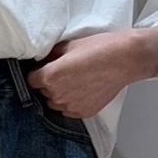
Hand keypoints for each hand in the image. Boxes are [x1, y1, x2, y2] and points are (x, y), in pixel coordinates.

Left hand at [25, 31, 147, 118]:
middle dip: (49, 83)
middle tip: (65, 72)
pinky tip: (84, 89)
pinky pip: (69, 110)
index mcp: (50, 76)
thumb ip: (52, 56)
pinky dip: (73, 102)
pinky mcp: (83, 113)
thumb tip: (45, 60)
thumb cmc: (100, 49)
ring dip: (60, 94)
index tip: (44, 69)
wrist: (126, 59)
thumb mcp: (69, 45)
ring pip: (55, 103)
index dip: (37, 73)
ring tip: (75, 81)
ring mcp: (70, 106)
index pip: (31, 80)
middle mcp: (57, 95)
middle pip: (43, 92)